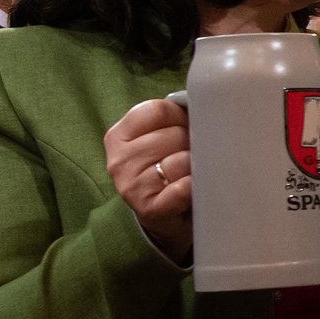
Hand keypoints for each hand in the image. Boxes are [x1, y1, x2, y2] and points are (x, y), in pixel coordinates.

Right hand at [104, 97, 192, 260]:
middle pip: (174, 135)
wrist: (162, 216)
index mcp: (118, 136)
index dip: (181, 117)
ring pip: (182, 160)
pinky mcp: (150, 209)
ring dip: (196, 166)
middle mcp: (119, 161)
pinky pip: (184, 186)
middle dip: (192, 143)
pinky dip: (195, 185)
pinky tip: (193, 189)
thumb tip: (202, 102)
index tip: (185, 129)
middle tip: (193, 156)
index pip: (158, 110)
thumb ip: (170, 117)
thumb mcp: (158, 138)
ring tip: (192, 173)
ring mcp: (131, 186)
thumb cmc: (165, 169)